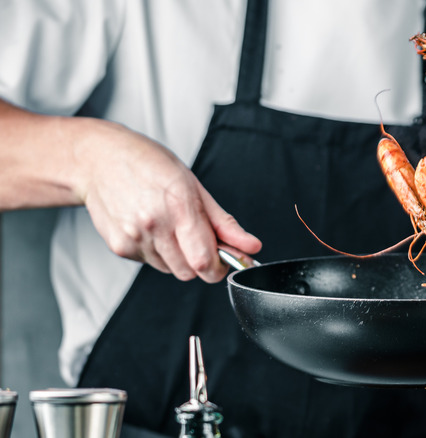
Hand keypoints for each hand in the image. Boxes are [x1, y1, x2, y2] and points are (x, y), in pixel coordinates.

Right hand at [73, 118, 261, 282]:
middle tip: (196, 237)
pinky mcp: (119, 247)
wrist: (98, 159)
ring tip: (169, 226)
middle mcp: (154, 224)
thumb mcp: (194, 185)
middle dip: (201, 262)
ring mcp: (133, 237)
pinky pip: (151, 263)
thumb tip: (250, 247)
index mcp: (179, 205)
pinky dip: (157, 252)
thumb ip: (224, 223)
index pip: (205, 261)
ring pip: (171, 270)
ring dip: (178, 257)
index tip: (224, 259)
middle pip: (190, 272)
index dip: (220, 267)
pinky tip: (151, 228)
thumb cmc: (148, 164)